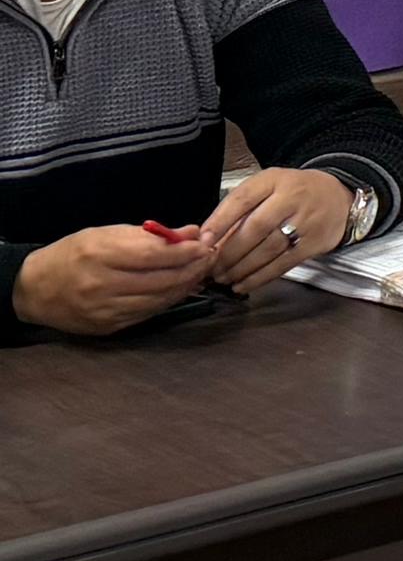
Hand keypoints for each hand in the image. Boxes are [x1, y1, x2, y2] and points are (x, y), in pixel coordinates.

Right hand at [12, 222, 214, 334]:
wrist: (33, 290)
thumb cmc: (72, 254)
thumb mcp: (105, 234)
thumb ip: (149, 235)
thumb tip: (192, 233)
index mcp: (100, 255)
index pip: (155, 254)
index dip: (186, 250)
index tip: (206, 243)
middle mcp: (102, 285)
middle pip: (163, 279)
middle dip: (194, 268)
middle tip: (211, 257)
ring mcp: (105, 310)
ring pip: (160, 300)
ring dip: (186, 285)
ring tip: (201, 271)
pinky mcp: (108, 327)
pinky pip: (149, 313)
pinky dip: (169, 300)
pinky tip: (180, 288)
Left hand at [201, 167, 351, 291]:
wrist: (337, 196)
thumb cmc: (293, 193)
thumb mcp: (267, 187)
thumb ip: (240, 208)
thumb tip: (209, 241)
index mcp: (274, 180)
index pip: (243, 199)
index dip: (221, 221)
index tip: (203, 241)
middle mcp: (292, 198)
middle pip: (256, 227)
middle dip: (229, 252)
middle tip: (211, 268)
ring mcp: (306, 221)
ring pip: (268, 249)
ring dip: (241, 268)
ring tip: (224, 277)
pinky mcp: (314, 242)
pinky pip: (283, 264)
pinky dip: (260, 277)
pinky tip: (244, 284)